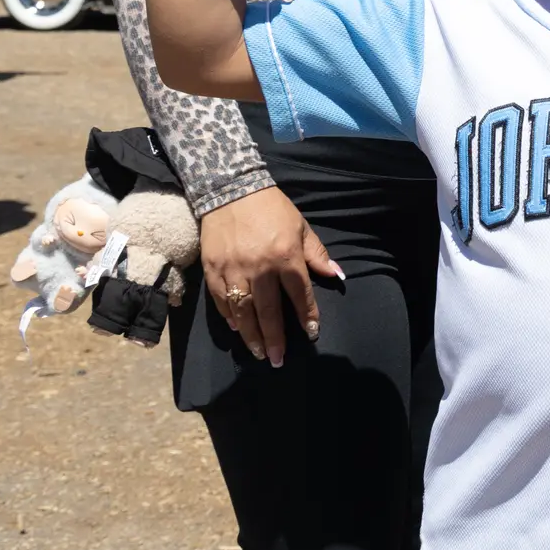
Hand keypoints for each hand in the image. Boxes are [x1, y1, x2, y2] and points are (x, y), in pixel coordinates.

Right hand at [200, 184, 340, 366]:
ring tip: (259, 353)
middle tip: (279, 360)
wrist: (230, 189)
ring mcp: (234, 270)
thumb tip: (336, 276)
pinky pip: (221, 300)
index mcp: (286, 255)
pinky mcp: (212, 269)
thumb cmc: (272, 209)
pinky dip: (229, 316)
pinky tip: (237, 329)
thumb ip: (316, 254)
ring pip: (243, 311)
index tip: (311, 334)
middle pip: (268, 311)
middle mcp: (260, 267)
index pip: (299, 293)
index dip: (306, 315)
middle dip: (275, 338)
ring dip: (251, 335)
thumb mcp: (300, 226)